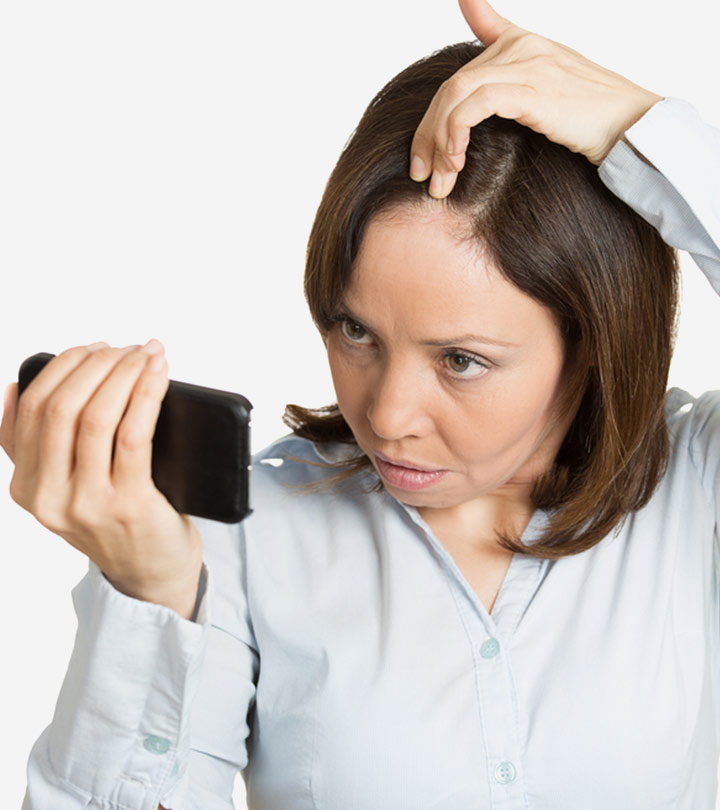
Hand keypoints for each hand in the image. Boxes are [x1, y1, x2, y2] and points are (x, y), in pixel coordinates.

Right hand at [0, 341, 202, 619]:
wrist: (152, 572)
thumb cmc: (117, 518)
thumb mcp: (65, 486)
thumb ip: (39, 447)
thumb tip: (18, 385)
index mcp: (27, 487)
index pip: (31, 408)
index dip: (64, 366)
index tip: (95, 347)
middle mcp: (49, 497)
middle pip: (61, 406)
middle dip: (97, 364)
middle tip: (127, 348)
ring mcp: (87, 503)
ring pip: (96, 415)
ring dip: (124, 373)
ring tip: (146, 354)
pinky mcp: (128, 504)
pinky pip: (133, 433)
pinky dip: (146, 394)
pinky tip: (159, 375)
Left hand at [409, 0, 663, 197]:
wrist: (633, 128)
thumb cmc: (593, 122)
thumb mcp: (548, 100)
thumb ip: (511, 95)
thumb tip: (484, 108)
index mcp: (522, 43)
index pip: (471, 49)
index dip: (445, 75)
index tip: (428, 122)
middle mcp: (520, 47)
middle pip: (450, 86)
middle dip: (426, 133)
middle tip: (421, 173)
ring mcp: (525, 65)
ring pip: (454, 95)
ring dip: (436, 140)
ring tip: (437, 179)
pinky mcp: (529, 89)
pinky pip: (473, 106)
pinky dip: (455, 134)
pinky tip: (455, 162)